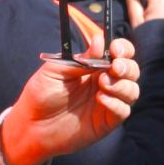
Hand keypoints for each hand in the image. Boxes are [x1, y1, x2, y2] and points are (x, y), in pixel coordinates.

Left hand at [0, 35, 140, 164]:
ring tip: (102, 84)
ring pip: (132, 90)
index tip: (115, 49)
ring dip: (122, 85)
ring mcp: (107, 102)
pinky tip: (100, 100)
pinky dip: (116, 103)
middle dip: (127, 66)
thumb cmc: (41, 94)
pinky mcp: (106, 121)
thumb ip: (81, 58)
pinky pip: (123, 111)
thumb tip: (100, 40)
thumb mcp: (57, 70)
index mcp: (94, 66)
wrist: (31, 125)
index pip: (119, 53)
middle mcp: (104, 82)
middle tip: (114, 67)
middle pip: (131, 70)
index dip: (122, 49)